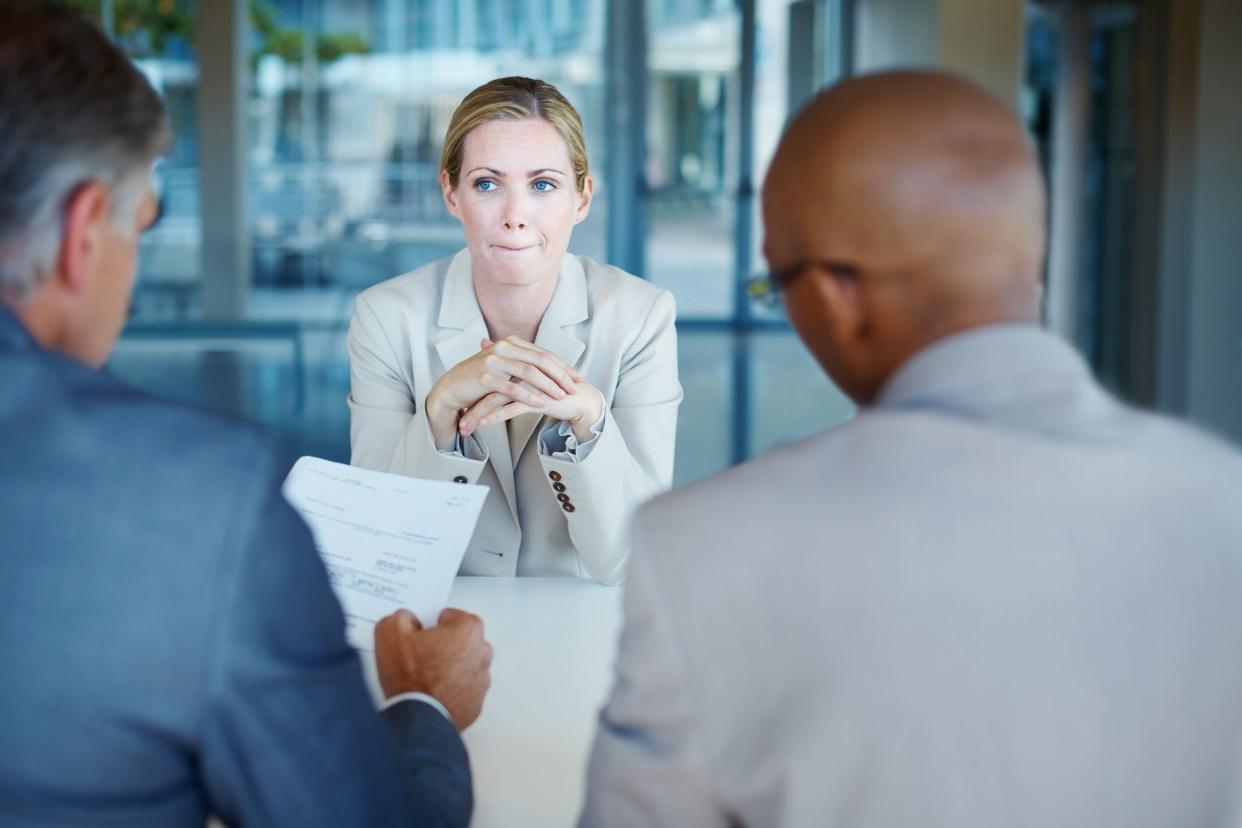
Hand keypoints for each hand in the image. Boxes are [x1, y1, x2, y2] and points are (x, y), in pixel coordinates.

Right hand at [374, 608, 492, 730]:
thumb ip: (402, 617)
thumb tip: (407, 620)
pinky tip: (431, 695)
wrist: (417, 718)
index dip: (431, 625)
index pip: (451, 617)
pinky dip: (451, 691)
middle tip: (420, 658)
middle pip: (460, 641)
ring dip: (448, 669)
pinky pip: (463, 690)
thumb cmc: (410, 677)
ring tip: (424, 679)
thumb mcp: (390, 632)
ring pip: (463, 666)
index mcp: (468, 630)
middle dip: (443, 646)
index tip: (420, 635)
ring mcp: (481, 680)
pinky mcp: (476, 703)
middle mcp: (482, 652)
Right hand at [425, 336, 584, 449]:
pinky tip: (541, 404)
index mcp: (511, 342)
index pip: (543, 353)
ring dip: (549, 385)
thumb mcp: (504, 366)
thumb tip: (551, 369)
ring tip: (562, 396)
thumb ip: (524, 363)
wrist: (451, 387)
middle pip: (541, 360)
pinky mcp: (485, 377)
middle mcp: (503, 347)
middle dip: (561, 375)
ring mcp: (494, 361)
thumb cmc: (480, 379)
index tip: (577, 377)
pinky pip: (512, 388)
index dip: (563, 366)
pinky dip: (528, 396)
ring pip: (529, 372)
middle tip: (575, 388)